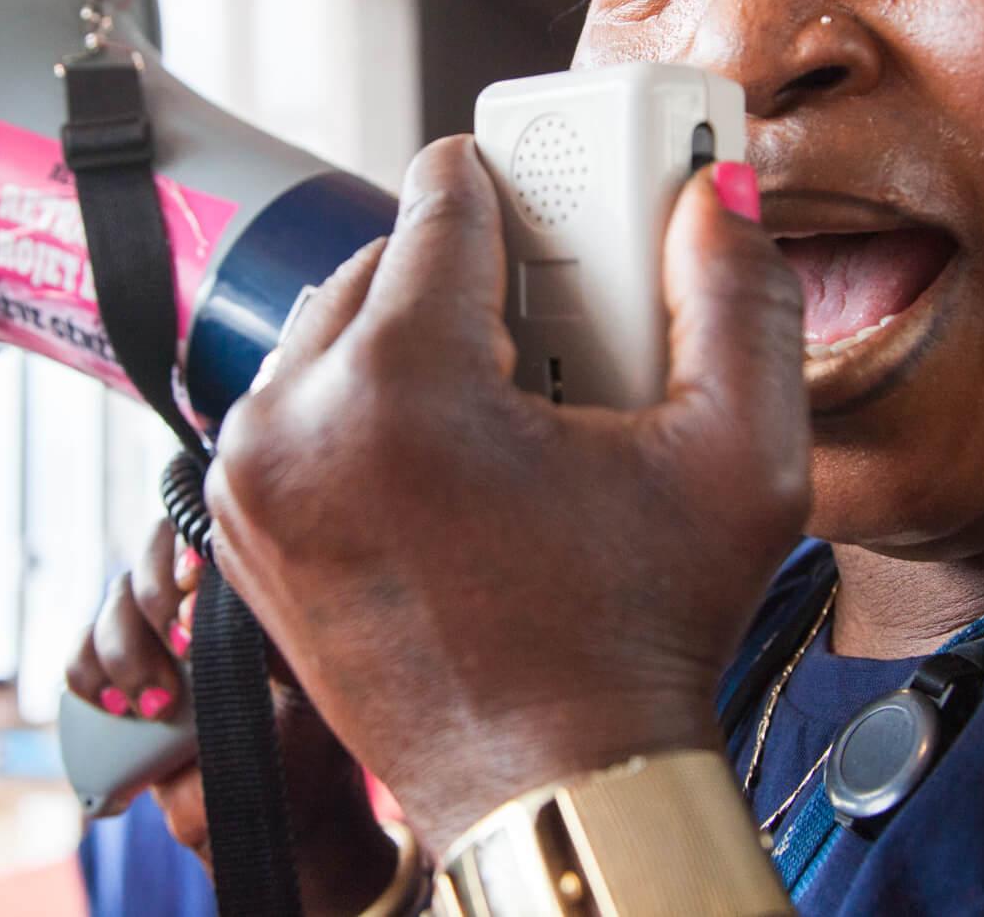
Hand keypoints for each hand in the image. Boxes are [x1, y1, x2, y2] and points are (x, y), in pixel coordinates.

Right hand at [67, 519, 396, 913]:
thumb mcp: (306, 686)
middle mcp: (197, 602)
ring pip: (111, 605)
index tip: (194, 589)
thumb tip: (225, 586)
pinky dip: (86, 676)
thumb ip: (274, 633)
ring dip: (124, 650)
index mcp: (242, 588)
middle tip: (182, 650)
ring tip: (158, 707)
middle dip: (154, 601)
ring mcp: (155, 639)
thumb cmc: (306, 747)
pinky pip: (81, 655)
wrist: (276, 821)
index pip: (201, 529)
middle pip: (147, 555)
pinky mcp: (121, 682)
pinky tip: (117, 707)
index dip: (185, 549)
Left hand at [207, 138, 809, 851]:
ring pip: (334, 327)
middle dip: (472, 277)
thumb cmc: (639, 643)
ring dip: (414, 334)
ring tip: (507, 403)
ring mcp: (251, 481)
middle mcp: (294, 424)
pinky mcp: (242, 528)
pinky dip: (363, 404)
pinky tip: (451, 453)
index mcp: (397, 389)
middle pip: (383, 260)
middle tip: (557, 335)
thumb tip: (716, 192)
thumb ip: (737, 298)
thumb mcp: (741, 463)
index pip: (444, 200)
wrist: (553, 791)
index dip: (523, 192)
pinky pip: (296, 405)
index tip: (570, 220)